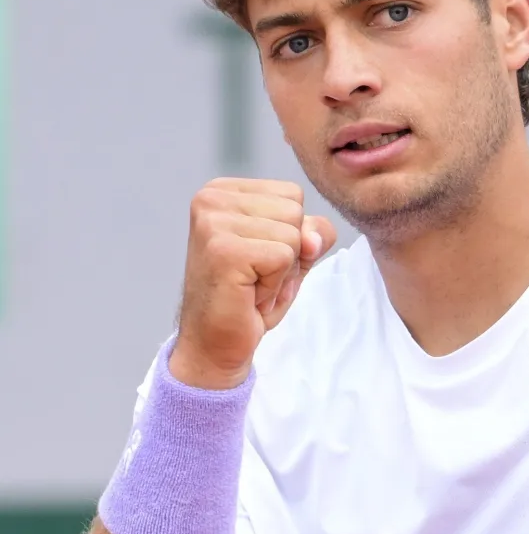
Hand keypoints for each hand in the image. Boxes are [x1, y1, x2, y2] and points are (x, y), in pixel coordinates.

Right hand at [169, 178, 336, 389]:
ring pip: (293, 235)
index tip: (258, 257)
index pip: (293, 194)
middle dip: (288, 252)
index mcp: (223, 190)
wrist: (215, 342)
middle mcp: (211, 198)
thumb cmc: (250, 296)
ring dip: (282, 270)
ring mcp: (213, 223)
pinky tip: (248, 294)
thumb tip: (312, 237)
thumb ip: (313, 231)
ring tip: (250, 284)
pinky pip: (284, 258)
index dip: (290, 234)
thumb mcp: (293, 253)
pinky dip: (275, 284)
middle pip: (295, 211)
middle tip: (254, 275)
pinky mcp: (223, 250)